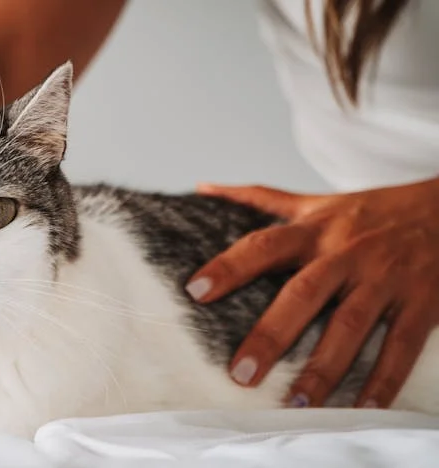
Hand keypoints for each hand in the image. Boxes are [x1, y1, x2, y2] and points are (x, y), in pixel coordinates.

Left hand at [186, 177, 438, 408]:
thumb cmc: (371, 211)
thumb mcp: (316, 201)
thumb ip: (259, 198)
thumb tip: (203, 188)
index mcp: (316, 230)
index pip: (264, 244)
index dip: (229, 265)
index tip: (195, 290)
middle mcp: (347, 253)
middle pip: (304, 293)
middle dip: (272, 334)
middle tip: (241, 373)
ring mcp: (386, 279)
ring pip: (351, 325)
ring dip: (324, 368)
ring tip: (296, 402)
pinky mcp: (423, 303)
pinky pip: (402, 346)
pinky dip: (384, 379)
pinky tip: (362, 407)